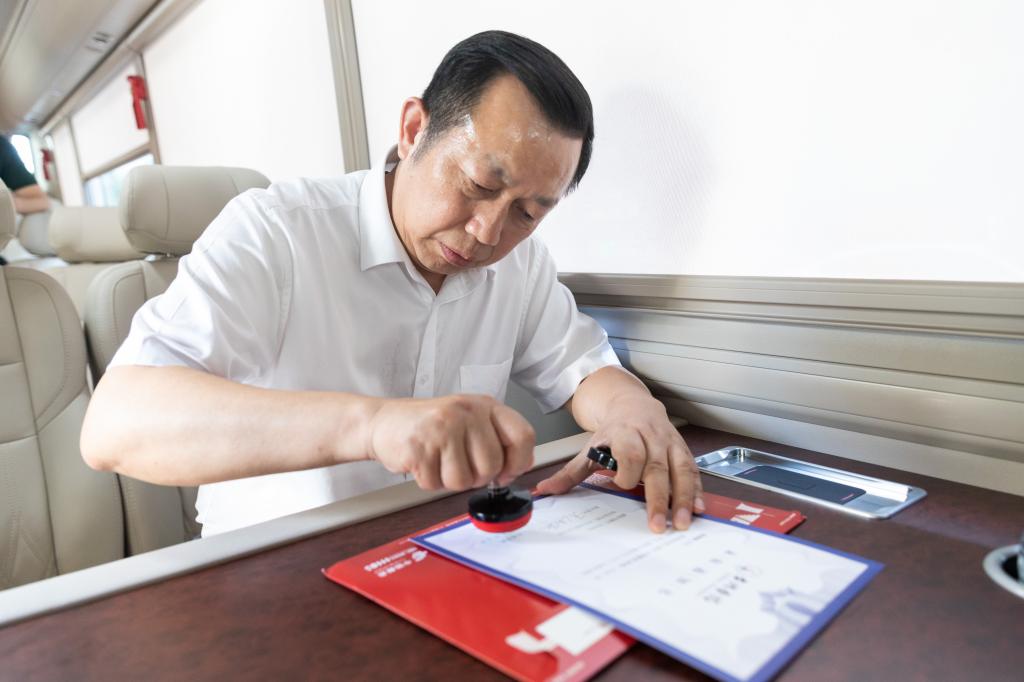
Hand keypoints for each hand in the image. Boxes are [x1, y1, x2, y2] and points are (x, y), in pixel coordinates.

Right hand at [365, 395, 534, 490]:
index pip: (522, 436)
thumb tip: (523, 464)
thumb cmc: (429, 425)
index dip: (518, 462)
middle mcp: (465, 412)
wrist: (383, 422)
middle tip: (459, 464)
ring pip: (464, 480)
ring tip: (438, 460)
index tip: (506, 471)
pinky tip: (423, 462)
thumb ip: (497, 439)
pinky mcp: (419, 447)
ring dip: (450, 480)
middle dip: (476, 476)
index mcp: (484, 405)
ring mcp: (442, 428)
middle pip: (492, 466)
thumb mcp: (470, 421)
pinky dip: (429, 481)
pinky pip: (436, 484)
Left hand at [535, 395, 703, 531]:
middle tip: (658, 524)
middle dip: (659, 497)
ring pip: (681, 469)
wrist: (633, 405)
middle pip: (657, 467)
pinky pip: (693, 470)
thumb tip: (544, 491)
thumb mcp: (589, 448)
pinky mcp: (683, 449)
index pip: (630, 453)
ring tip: (683, 522)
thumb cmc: (613, 432)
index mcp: (624, 434)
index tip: (622, 486)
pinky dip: (697, 490)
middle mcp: (650, 437)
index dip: (628, 471)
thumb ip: (569, 473)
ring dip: (684, 497)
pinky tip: (699, 508)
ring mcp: (669, 443)